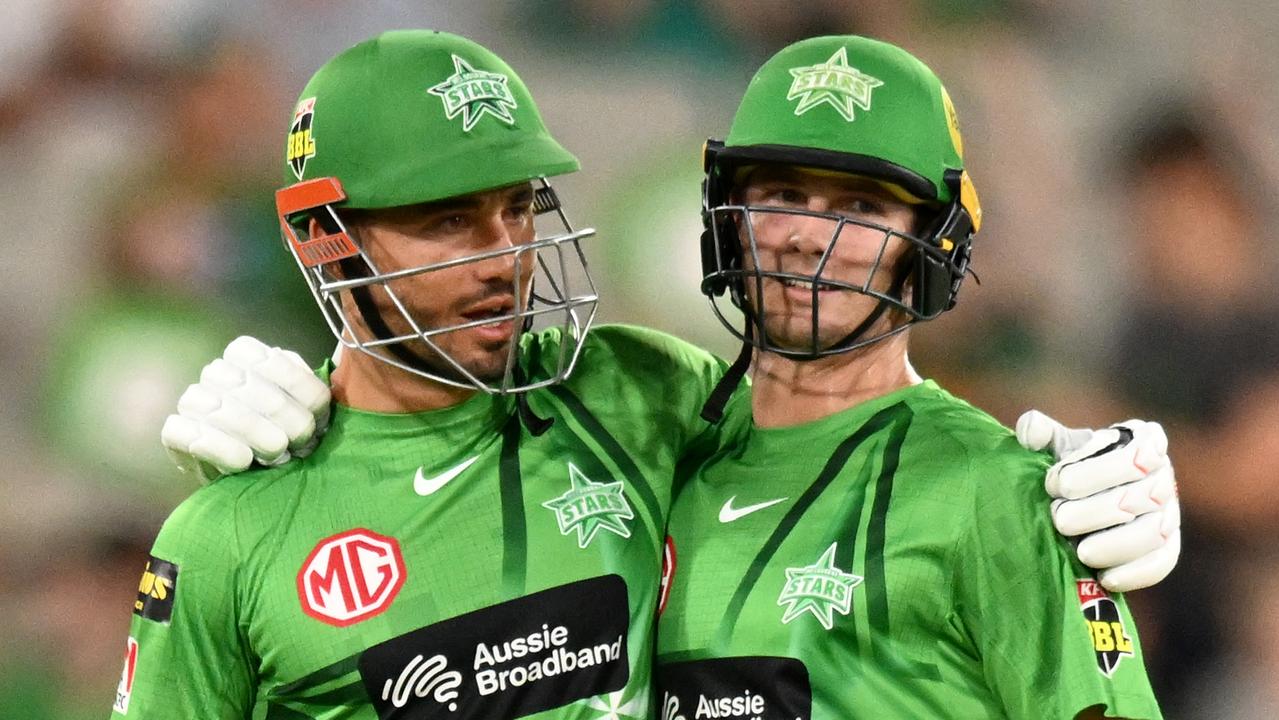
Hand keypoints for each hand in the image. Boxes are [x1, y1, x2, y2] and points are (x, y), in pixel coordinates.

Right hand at [161, 336, 330, 483]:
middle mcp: (216, 372)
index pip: (267, 357)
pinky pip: (187, 433)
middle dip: (282, 414)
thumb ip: (312, 388)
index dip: (297, 384)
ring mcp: (192, 402)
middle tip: (302, 440)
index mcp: (245, 356)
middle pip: (247, 383)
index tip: (318, 412)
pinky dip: (220, 448)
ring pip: (219, 407)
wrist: (253, 472)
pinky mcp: (175, 433)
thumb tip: (331, 375)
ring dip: (256, 433)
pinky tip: (244, 460)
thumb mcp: (306, 405)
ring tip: (278, 452)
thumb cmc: (286, 431)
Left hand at [1016, 410, 1179, 592]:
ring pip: (1152, 533)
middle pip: (1136, 499)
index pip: (1131, 458)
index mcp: (1143, 442)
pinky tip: (1103, 576)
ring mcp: (1171, 513)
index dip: (1088, 474)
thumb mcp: (1059, 446)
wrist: (1089, 498)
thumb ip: (1041, 433)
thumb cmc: (1074, 466)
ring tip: (1079, 551)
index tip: (1055, 484)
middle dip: (1089, 513)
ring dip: (1110, 546)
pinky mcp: (1168, 547)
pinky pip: (1161, 563)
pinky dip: (1133, 573)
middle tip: (1058, 518)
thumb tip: (1029, 428)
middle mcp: (1164, 476)